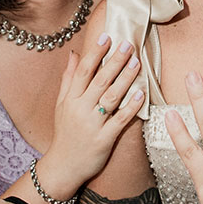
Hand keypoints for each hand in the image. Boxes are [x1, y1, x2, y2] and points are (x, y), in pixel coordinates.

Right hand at [41, 34, 143, 193]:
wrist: (63, 167)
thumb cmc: (64, 134)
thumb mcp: (61, 105)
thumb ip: (68, 79)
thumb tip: (73, 53)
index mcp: (70, 99)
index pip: (83, 71)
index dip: (95, 53)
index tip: (107, 36)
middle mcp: (80, 109)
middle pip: (99, 80)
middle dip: (114, 61)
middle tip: (128, 44)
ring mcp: (92, 125)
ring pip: (111, 97)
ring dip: (125, 79)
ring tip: (136, 62)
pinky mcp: (104, 139)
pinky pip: (120, 120)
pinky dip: (131, 106)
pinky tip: (141, 93)